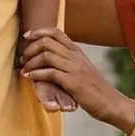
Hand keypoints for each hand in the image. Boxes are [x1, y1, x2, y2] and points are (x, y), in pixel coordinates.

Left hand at [20, 28, 134, 127]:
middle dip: (30, 48)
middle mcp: (76, 56)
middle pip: (47, 41)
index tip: (26, 38)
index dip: (38, 32)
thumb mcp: (83, 69)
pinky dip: (36, 74)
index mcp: (77, 51)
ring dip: (31, 62)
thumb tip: (52, 56)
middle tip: (23, 59)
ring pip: (46, 55)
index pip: (55, 32)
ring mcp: (75, 68)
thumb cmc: (95, 90)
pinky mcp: (73, 82)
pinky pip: (50, 73)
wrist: (112, 103)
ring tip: (24, 70)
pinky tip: (30, 78)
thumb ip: (69, 61)